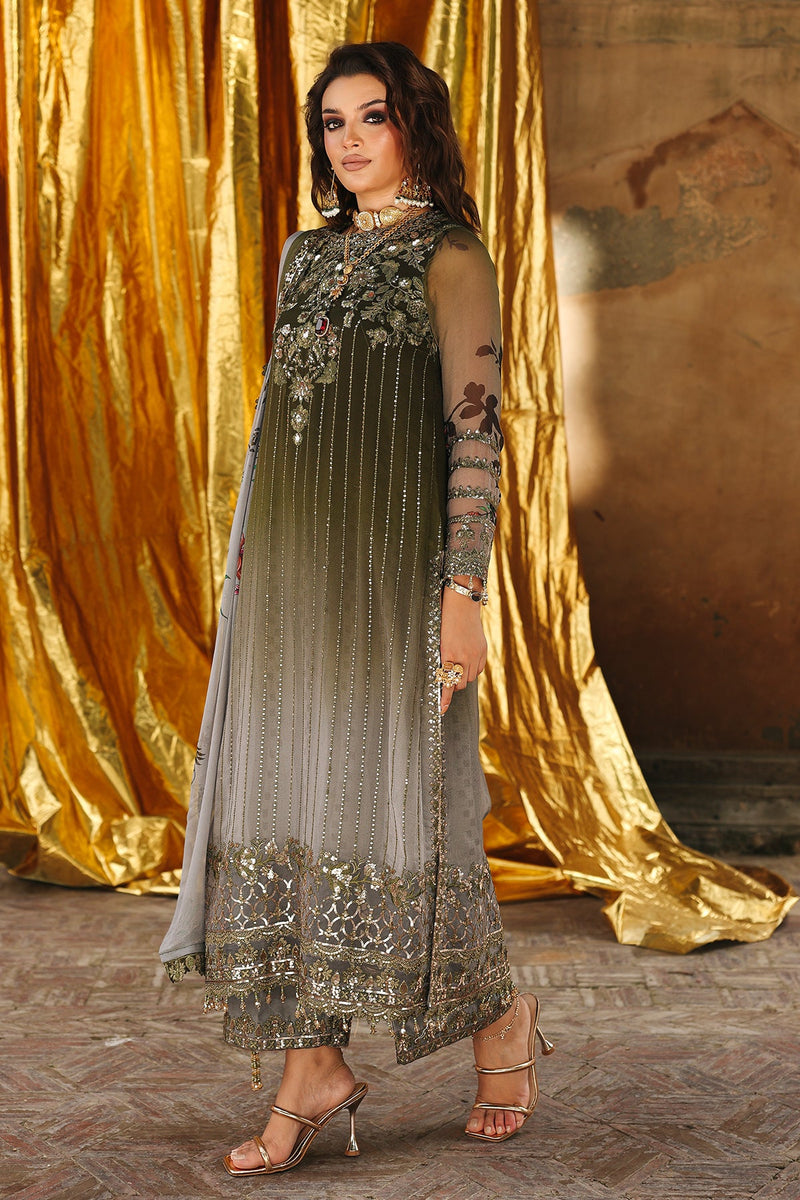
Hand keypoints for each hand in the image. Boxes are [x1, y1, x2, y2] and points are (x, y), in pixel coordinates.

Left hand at [439, 581, 486, 713]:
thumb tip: (445, 677)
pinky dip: (472, 669)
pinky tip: (467, 660)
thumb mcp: (440, 641)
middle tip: (448, 674)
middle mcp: (464, 657)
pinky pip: (479, 670)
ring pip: (470, 678)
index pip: (447, 683)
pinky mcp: (483, 651)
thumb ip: (444, 660)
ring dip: (463, 677)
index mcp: (449, 655)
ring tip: (457, 665)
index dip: (444, 699)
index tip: (441, 710)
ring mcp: (476, 654)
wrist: (462, 604)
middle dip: (452, 683)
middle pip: (459, 684)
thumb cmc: (445, 621)